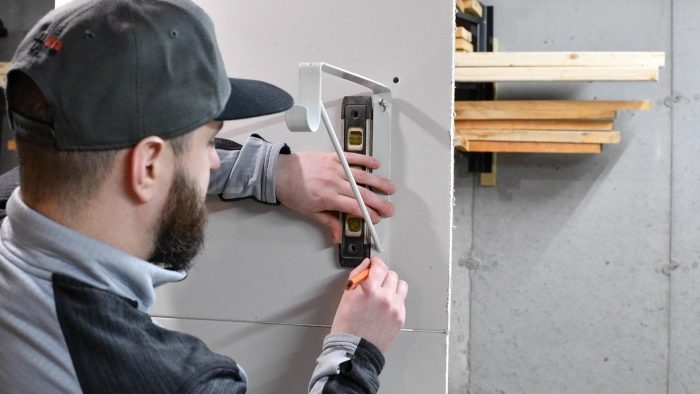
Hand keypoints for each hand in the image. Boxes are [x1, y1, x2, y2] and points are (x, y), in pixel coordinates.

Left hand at [275, 152, 394, 242]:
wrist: (278, 172)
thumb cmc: (291, 191)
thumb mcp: (309, 212)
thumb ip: (327, 222)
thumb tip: (338, 236)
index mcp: (327, 198)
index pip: (354, 208)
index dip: (368, 215)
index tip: (376, 219)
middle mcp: (333, 182)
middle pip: (362, 194)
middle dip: (379, 203)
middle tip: (390, 209)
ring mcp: (334, 168)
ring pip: (362, 176)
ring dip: (378, 182)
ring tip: (391, 188)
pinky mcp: (332, 157)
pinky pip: (353, 158)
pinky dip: (365, 160)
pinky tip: (376, 164)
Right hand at [330, 257, 407, 351]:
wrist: (355, 349)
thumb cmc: (347, 325)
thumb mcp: (346, 296)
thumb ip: (357, 276)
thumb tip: (366, 264)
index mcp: (369, 289)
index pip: (379, 266)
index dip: (376, 263)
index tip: (374, 264)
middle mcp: (385, 297)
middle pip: (391, 274)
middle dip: (382, 276)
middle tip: (375, 282)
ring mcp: (395, 308)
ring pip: (401, 285)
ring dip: (392, 286)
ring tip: (383, 293)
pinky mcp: (401, 317)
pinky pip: (402, 300)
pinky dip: (395, 300)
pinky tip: (384, 306)